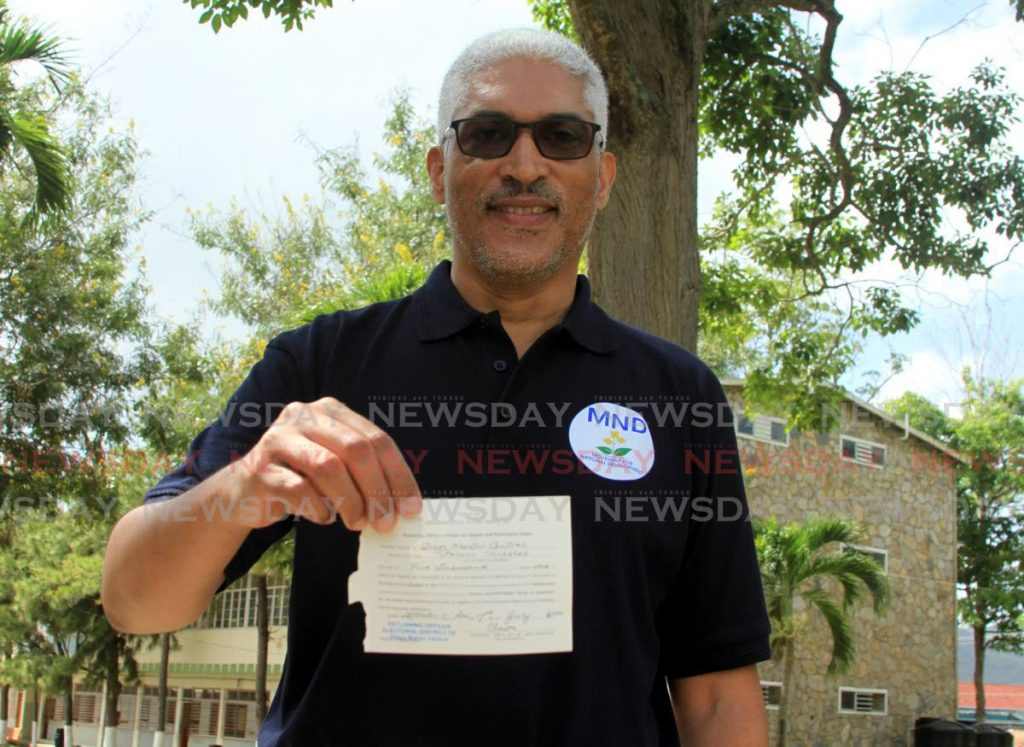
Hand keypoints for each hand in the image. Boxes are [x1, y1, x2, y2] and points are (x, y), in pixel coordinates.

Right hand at [223, 397, 421, 531]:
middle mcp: (303, 416)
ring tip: (358, 523)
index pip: (375, 438)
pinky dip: (318, 509)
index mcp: (330, 411)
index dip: (398, 474)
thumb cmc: (301, 479)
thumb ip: (365, 473)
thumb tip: (405, 504)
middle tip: (387, 521)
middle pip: (355, 450)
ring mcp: (278, 440)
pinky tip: (324, 518)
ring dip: (351, 501)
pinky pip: (299, 490)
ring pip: (328, 467)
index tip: (412, 507)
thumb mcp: (335, 465)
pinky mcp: (259, 470)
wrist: (244, 493)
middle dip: (377, 489)